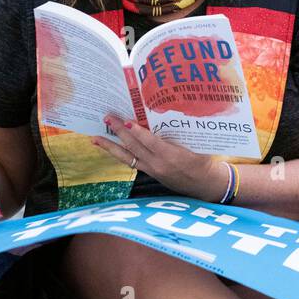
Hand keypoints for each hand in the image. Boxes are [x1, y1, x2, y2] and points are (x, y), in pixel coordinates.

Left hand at [93, 114, 221, 199]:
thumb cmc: (202, 161)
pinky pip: (130, 162)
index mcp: (172, 156)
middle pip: (134, 147)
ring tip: (95, 138)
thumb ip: (180, 134)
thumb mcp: (196, 146)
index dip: (138, 132)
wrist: (203, 183)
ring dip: (110, 146)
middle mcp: (158, 164)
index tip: (127, 121)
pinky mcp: (149, 172)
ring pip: (127, 157)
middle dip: (119, 132)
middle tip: (107, 117)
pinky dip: (118, 154)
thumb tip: (165, 115)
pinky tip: (108, 147)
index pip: (151, 142)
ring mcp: (151, 170)